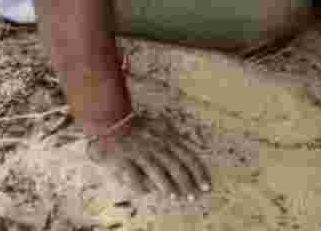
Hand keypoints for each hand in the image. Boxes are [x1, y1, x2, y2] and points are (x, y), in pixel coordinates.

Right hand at [85, 114, 209, 198]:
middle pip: (176, 166)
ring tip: (176, 197)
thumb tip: (193, 146)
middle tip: (194, 197)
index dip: (199, 172)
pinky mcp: (123, 160)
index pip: (188, 157)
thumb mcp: (162, 125)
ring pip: (157, 171)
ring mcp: (140, 153)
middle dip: (187, 183)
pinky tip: (145, 192)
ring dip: (167, 185)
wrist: (113, 122)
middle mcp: (156, 147)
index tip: (206, 185)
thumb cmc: (139, 126)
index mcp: (168, 140)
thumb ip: (176, 135)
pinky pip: (132, 175)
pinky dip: (138, 184)